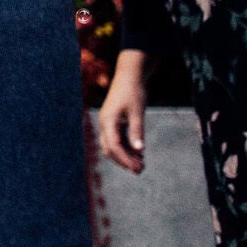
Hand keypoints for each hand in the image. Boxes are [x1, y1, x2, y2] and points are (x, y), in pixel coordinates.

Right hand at [95, 60, 147, 174]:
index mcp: (107, 121)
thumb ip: (137, 131)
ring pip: (112, 145)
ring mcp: (108, 123)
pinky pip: (117, 139)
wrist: (130, 76)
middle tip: (140, 171)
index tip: (137, 169)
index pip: (113, 146)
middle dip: (123, 161)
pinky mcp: (113, 122)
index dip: (125, 159)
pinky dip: (126, 148)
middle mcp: (104, 123)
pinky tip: (139, 153)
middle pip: (110, 149)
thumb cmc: (134, 92)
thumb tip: (140, 151)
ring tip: (141, 165)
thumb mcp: (137, 112)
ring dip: (125, 156)